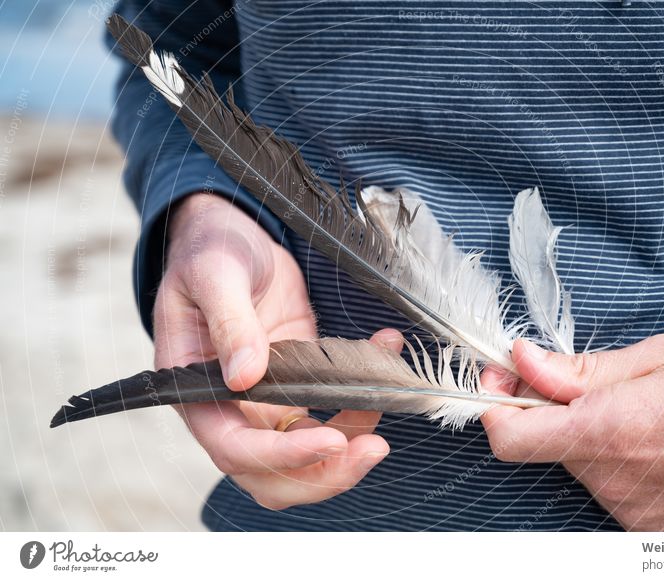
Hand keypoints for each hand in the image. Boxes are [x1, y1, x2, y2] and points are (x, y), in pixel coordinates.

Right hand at [153, 193, 395, 509]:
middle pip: (272, 476)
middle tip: (372, 448)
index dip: (283, 456)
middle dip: (324, 473)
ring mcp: (267, 402)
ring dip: (349, 448)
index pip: (234, 449)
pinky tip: (383, 355)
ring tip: (383, 403)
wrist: (233, 236)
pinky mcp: (298, 386)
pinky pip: (330, 414)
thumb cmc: (210, 251)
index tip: (331, 439)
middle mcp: (230, 409)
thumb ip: (230, 323)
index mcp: (195, 391)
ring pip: (306, 458)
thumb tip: (244, 377)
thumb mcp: (215, 274)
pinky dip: (361, 403)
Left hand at [481, 333, 663, 530]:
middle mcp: (614, 480)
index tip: (501, 380)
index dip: (493, 407)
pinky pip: (603, 483)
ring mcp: (630, 510)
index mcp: (611, 430)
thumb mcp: (656, 355)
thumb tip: (521, 361)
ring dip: (583, 432)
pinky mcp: (645, 525)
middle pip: (543, 444)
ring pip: (574, 461)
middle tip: (578, 378)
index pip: (513, 439)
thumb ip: (578, 368)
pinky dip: (608, 457)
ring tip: (633, 408)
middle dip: (547, 408)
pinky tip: (648, 438)